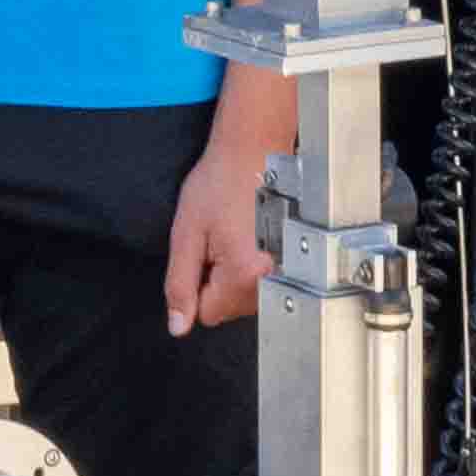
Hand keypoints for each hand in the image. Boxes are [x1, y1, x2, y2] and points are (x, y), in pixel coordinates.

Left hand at [166, 74, 290, 331]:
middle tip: (220, 238)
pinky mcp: (296, 261)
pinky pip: (265, 283)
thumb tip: (179, 326)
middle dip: (218, 280)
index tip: (203, 252)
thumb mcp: (187, 234)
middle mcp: (273, 279)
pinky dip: (255, 266)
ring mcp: (289, 271)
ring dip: (237, 274)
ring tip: (238, 233)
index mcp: (244, 274)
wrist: (256, 149)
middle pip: (231, 308)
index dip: (198, 285)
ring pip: (248, 297)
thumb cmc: (220, 182)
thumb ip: (180, 284)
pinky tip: (253, 235)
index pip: (208, 314)